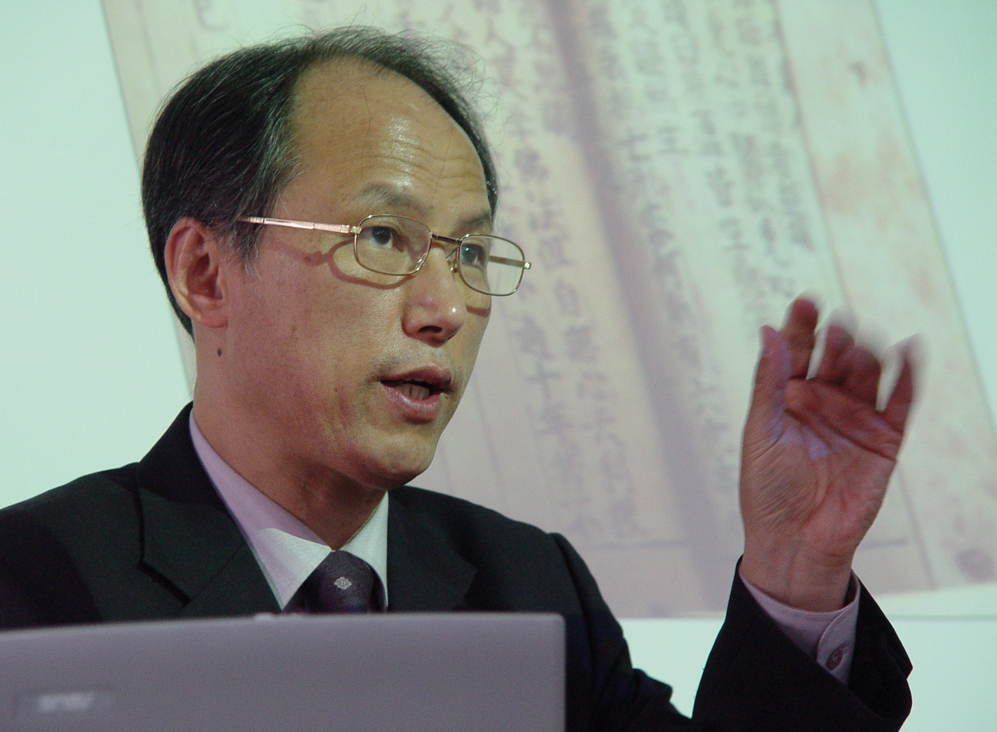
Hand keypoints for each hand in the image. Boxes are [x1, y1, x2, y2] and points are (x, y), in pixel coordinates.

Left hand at [739, 298, 916, 610]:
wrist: (795, 541)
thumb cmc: (767, 491)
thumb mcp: (761, 432)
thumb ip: (769, 383)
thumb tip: (769, 331)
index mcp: (787, 398)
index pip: (796, 352)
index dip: (802, 327)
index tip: (806, 303)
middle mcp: (822, 402)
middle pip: (835, 357)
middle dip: (836, 339)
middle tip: (836, 329)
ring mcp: (854, 419)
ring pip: (867, 374)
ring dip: (866, 355)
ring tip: (858, 348)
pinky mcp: (883, 440)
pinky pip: (899, 403)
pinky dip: (907, 377)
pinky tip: (908, 351)